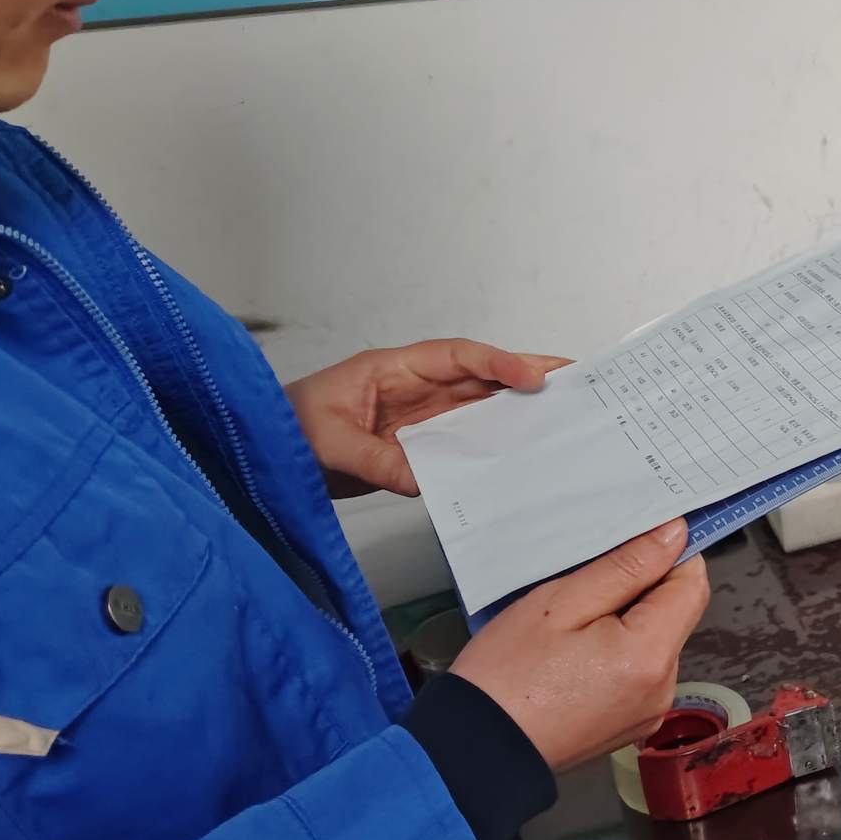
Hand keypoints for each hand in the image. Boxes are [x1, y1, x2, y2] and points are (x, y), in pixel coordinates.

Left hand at [286, 339, 569, 498]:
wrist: (264, 455)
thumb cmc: (287, 431)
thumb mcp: (330, 445)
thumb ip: (378, 461)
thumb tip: (427, 481)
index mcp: (394, 370)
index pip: (457, 358)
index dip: (498, 364)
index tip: (534, 377)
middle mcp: (415, 388)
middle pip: (480, 375)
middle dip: (526, 373)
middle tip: (576, 377)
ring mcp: (420, 415)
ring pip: (480, 405)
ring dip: (519, 407)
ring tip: (565, 410)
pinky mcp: (420, 443)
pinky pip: (466, 438)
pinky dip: (495, 441)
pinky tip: (523, 450)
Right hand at [451, 520, 710, 772]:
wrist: (477, 748)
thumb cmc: (507, 675)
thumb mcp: (562, 602)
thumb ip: (626, 567)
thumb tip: (675, 535)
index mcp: (651, 656)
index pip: (692, 585)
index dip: (671, 556)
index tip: (636, 543)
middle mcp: (663, 688)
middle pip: (677, 614)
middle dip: (642, 590)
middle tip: (587, 586)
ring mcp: (650, 711)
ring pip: (658, 641)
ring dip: (628, 621)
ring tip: (574, 625)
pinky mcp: (632, 723)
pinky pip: (641, 671)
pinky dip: (619, 652)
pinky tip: (576, 653)